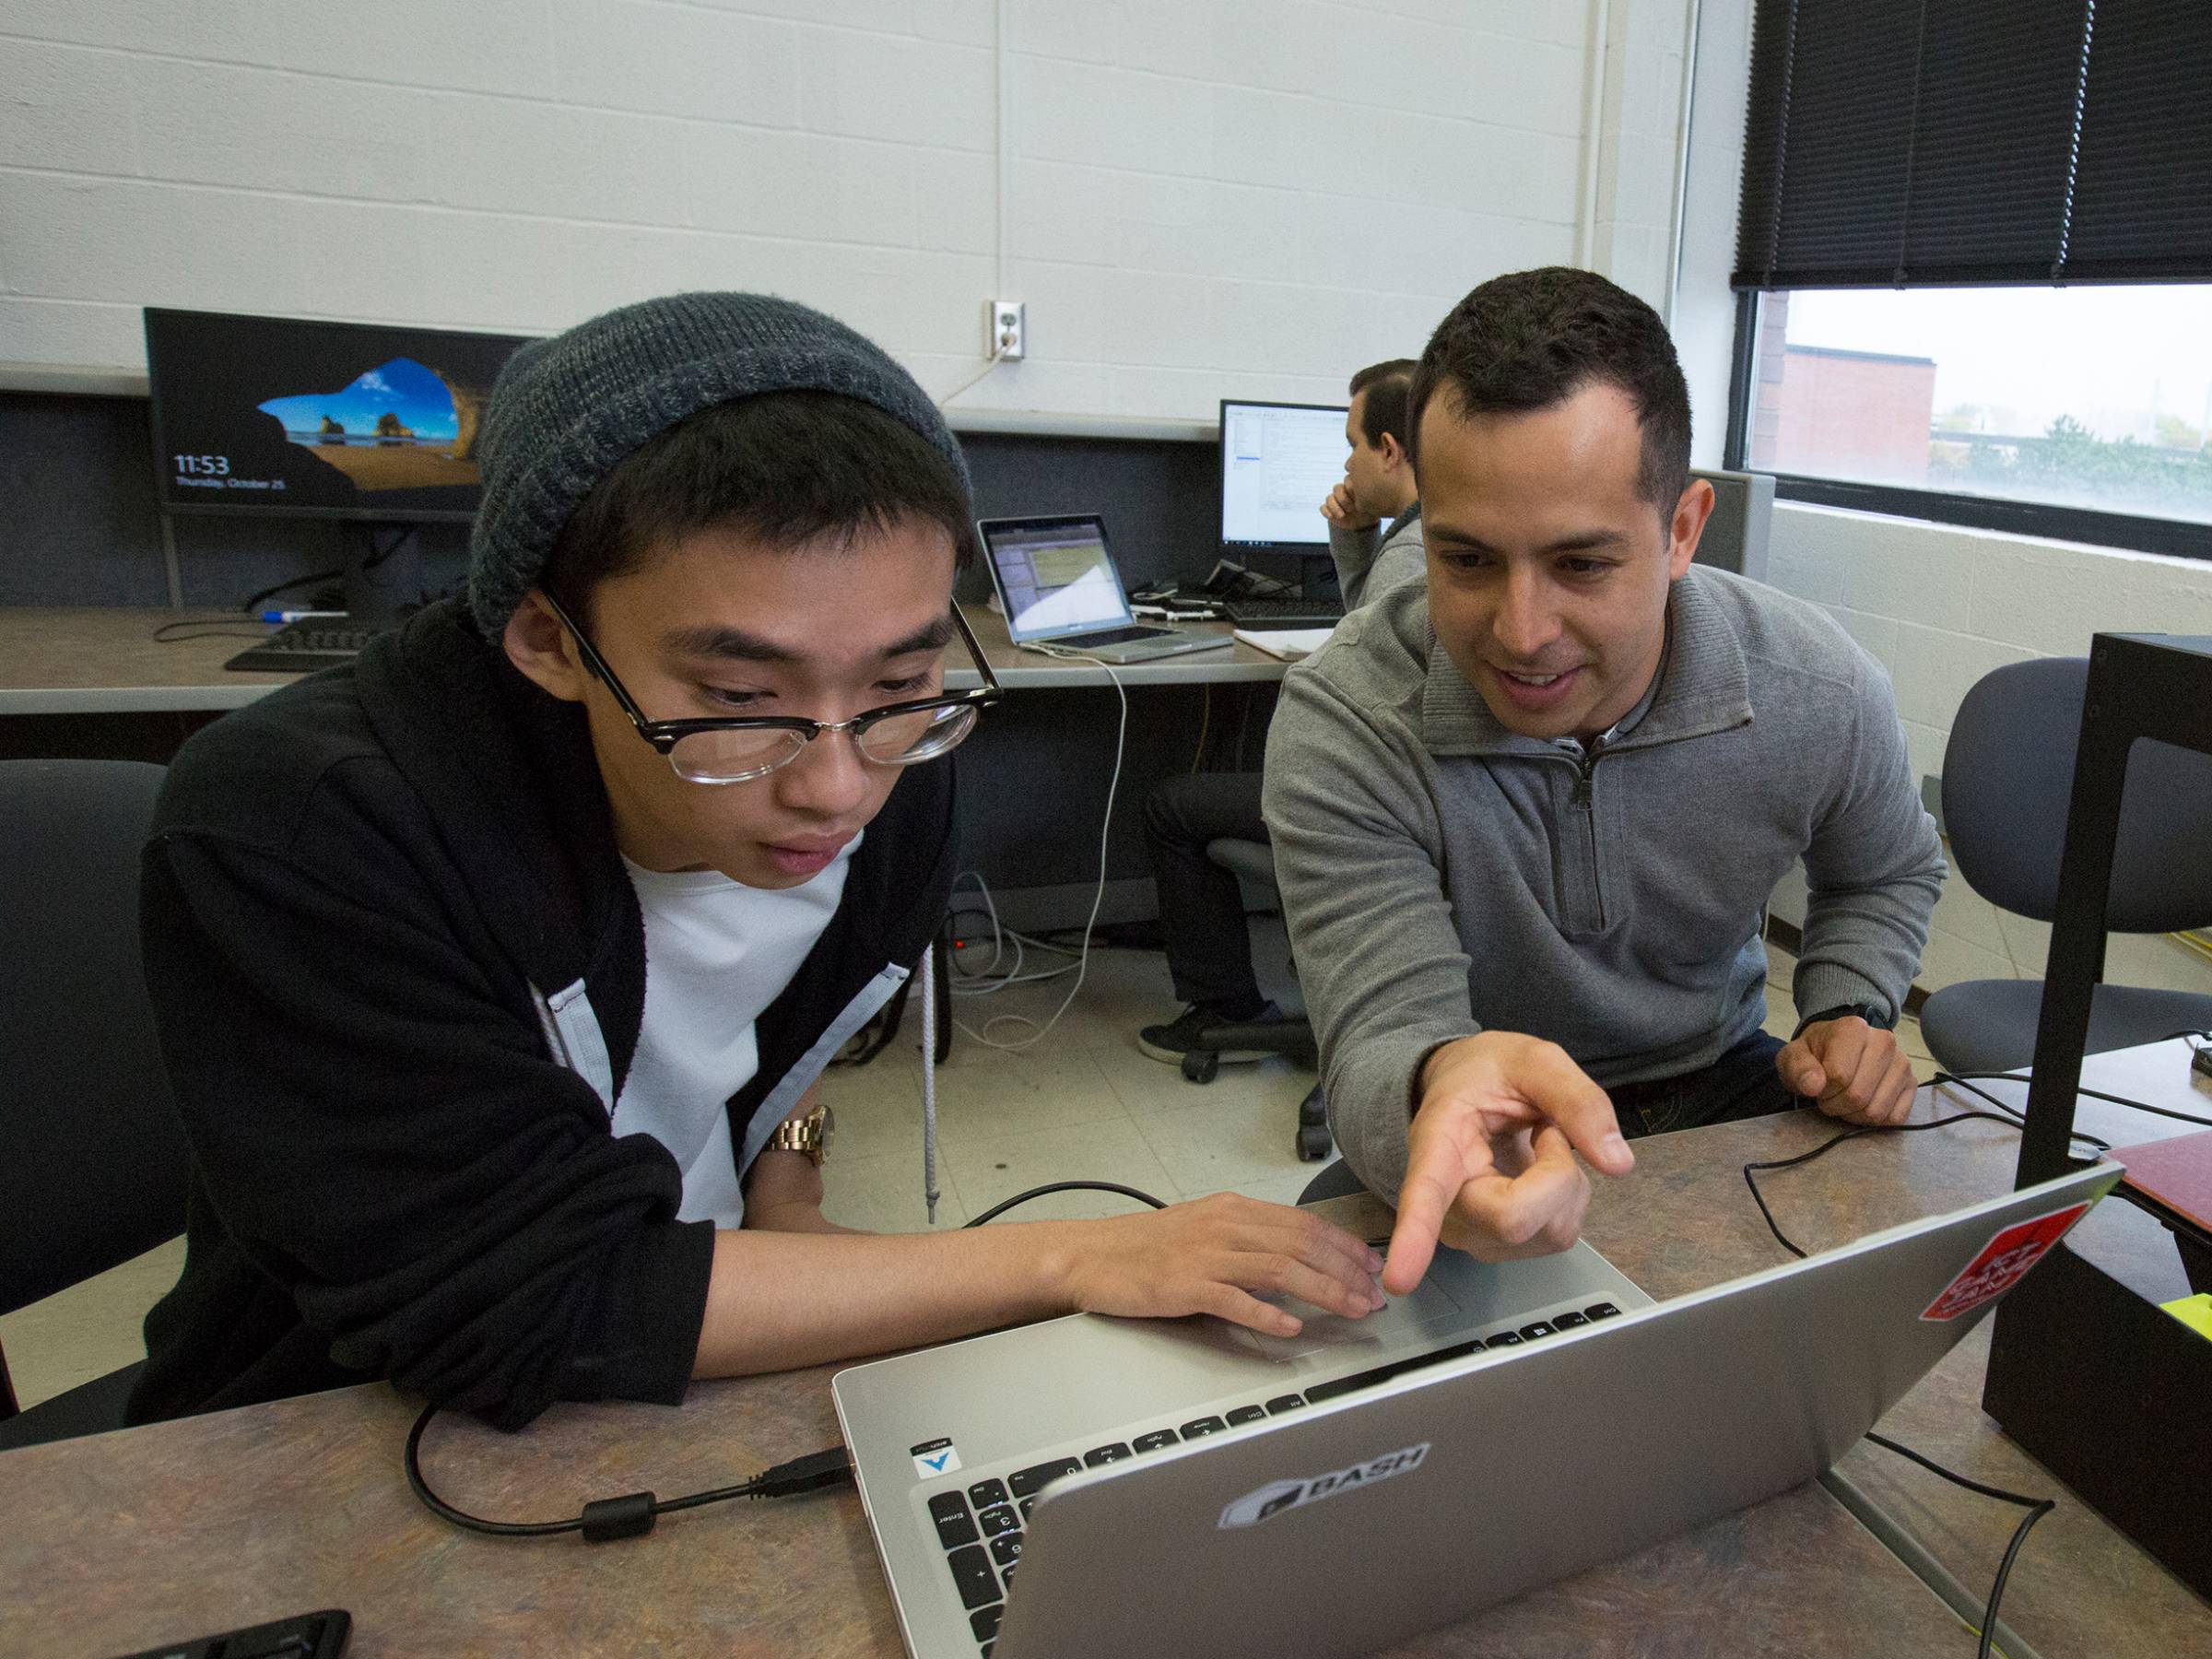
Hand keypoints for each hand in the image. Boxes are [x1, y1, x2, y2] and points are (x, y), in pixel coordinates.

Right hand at [1058, 1193, 1385, 1337]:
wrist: (1092, 1255)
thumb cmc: (1146, 1246)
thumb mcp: (1203, 1227)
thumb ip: (1247, 1238)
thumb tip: (1295, 1256)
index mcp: (1233, 1209)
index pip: (1302, 1222)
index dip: (1343, 1245)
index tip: (1370, 1265)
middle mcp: (1224, 1225)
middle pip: (1300, 1243)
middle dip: (1345, 1270)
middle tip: (1373, 1294)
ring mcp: (1205, 1255)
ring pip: (1279, 1268)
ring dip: (1323, 1290)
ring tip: (1351, 1309)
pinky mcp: (1185, 1285)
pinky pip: (1235, 1299)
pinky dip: (1267, 1313)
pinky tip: (1291, 1326)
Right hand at [1321, 481, 1376, 529]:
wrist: (1365, 524)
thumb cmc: (1370, 510)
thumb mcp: (1373, 503)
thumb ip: (1369, 495)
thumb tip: (1366, 492)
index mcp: (1353, 486)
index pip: (1347, 480)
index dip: (1351, 488)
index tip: (1359, 499)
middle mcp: (1343, 491)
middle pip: (1337, 488)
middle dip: (1343, 499)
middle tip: (1352, 508)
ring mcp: (1336, 500)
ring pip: (1329, 497)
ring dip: (1334, 506)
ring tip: (1342, 515)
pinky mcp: (1330, 510)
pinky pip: (1323, 507)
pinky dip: (1326, 511)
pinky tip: (1332, 516)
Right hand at [1384, 1032, 1633, 1292]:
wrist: (1468, 1091)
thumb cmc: (1490, 1073)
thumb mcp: (1534, 1060)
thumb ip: (1577, 1100)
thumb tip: (1618, 1164)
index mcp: (1438, 1142)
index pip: (1425, 1194)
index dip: (1414, 1238)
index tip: (1399, 1279)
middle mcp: (1445, 1201)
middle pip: (1516, 1220)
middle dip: (1559, 1173)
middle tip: (1546, 1129)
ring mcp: (1471, 1232)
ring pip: (1549, 1231)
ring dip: (1568, 1184)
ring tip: (1539, 1144)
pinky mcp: (1499, 1246)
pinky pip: (1559, 1235)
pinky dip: (1568, 1199)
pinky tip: (1541, 1172)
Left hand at [1775, 1017, 1916, 1124]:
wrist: (1836, 1048)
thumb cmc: (1815, 1053)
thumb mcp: (1794, 1056)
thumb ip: (1799, 1069)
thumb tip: (1813, 1086)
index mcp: (1853, 1029)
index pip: (1839, 1076)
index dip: (1823, 1089)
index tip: (1818, 1084)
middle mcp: (1884, 1042)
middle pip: (1858, 1096)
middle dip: (1836, 1105)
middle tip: (1829, 1096)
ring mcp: (1902, 1063)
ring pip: (1876, 1111)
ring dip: (1854, 1115)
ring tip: (1845, 1099)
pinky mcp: (1912, 1083)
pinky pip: (1895, 1118)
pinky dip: (1875, 1120)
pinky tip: (1864, 1105)